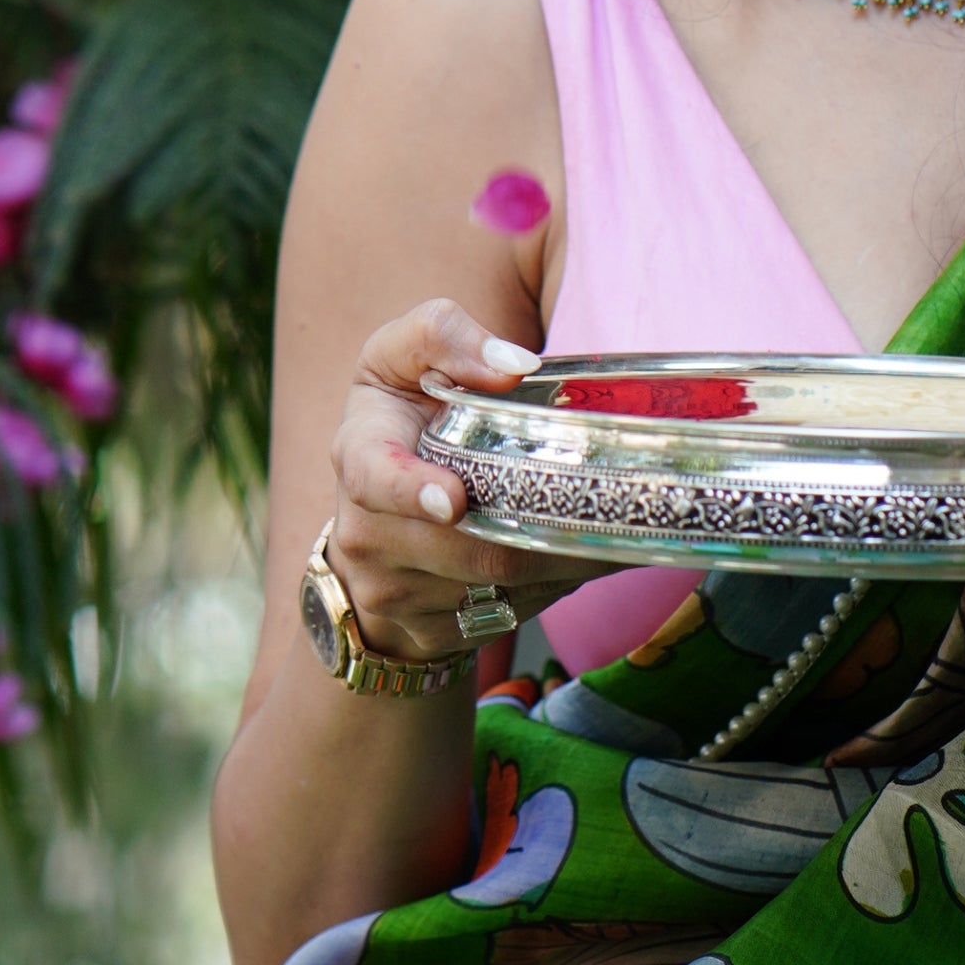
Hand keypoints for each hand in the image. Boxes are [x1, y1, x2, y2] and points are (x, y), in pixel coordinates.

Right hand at [325, 304, 598, 662]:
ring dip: (557, 564)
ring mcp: (392, 589)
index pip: (372, 478)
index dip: (410, 491)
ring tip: (605, 530)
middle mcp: (365, 532)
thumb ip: (445, 336)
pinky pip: (502, 617)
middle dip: (534, 532)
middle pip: (461, 549)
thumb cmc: (403, 412)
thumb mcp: (405, 355)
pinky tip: (578, 558)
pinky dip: (552, 589)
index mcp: (359, 453)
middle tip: (603, 509)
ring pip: (492, 590)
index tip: (454, 498)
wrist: (382, 510)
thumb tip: (513, 367)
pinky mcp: (425, 628)